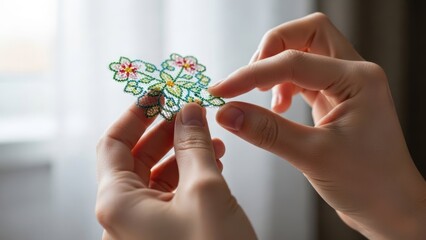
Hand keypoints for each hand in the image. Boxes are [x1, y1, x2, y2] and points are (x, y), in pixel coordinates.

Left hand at [95, 103, 255, 239]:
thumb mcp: (205, 189)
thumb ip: (193, 144)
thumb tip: (189, 110)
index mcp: (118, 203)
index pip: (114, 143)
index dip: (136, 114)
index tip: (157, 93)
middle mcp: (124, 215)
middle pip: (135, 157)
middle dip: (164, 129)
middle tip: (189, 109)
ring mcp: (144, 226)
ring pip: (156, 174)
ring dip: (181, 149)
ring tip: (208, 134)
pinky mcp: (165, 233)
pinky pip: (170, 193)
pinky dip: (189, 172)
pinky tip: (211, 159)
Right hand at [210, 13, 425, 238]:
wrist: (389, 205)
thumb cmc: (367, 183)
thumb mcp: (313, 156)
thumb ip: (267, 131)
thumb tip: (228, 113)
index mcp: (358, 79)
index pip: (294, 61)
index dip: (252, 74)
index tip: (223, 90)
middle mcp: (354, 73)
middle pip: (307, 34)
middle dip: (272, 48)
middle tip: (248, 78)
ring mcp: (345, 83)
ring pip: (304, 50)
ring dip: (276, 65)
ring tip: (261, 94)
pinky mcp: (335, 97)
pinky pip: (303, 75)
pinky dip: (282, 83)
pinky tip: (277, 106)